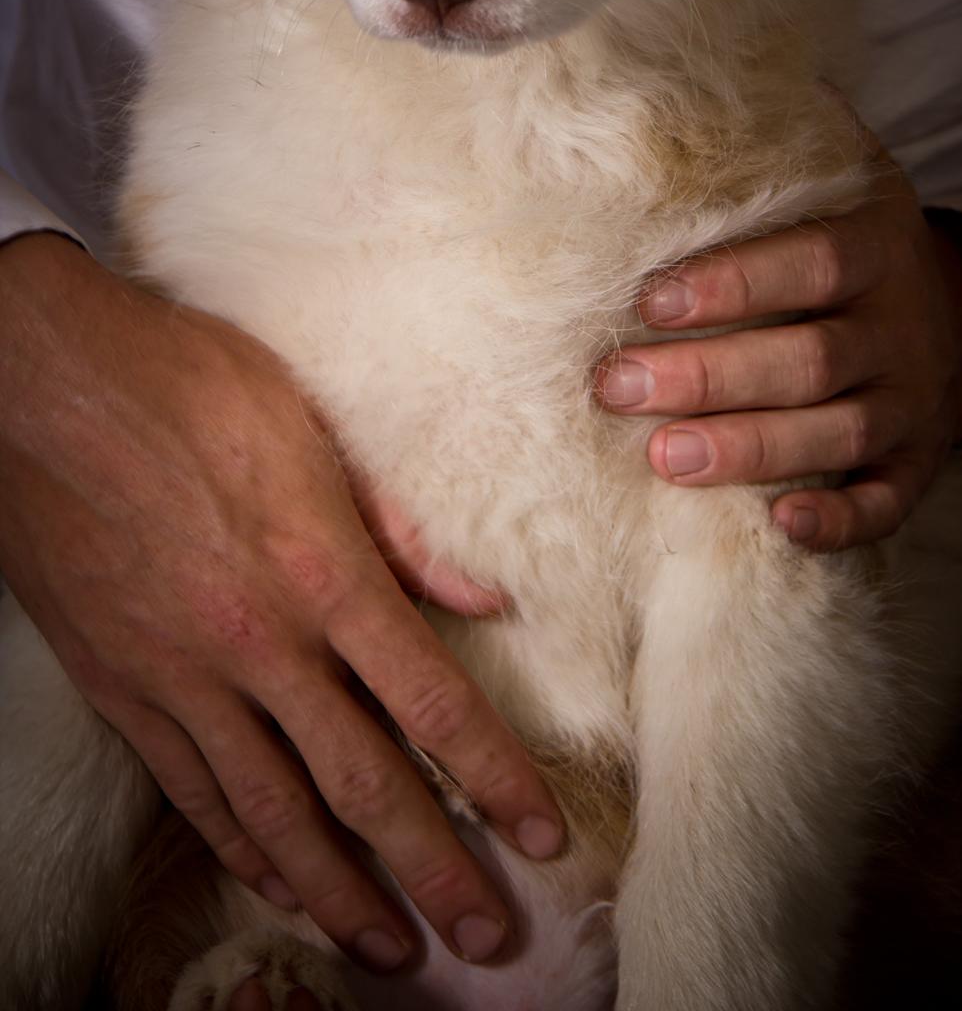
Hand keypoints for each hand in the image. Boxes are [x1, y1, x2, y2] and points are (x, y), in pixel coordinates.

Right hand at [0, 235, 561, 970]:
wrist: (44, 384)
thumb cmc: (187, 383)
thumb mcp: (312, 431)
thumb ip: (399, 528)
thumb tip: (483, 596)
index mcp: (320, 571)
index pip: (431, 702)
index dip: (495, 779)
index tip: (540, 837)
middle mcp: (258, 643)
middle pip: (363, 781)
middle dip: (434, 868)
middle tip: (487, 937)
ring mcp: (181, 675)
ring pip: (274, 812)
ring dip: (340, 891)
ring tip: (391, 948)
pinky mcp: (120, 686)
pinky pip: (191, 789)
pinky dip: (240, 847)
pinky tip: (279, 883)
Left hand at [597, 144, 961, 550]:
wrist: (952, 311)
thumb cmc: (850, 240)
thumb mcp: (836, 174)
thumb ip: (777, 136)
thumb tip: (674, 70)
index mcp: (875, 245)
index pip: (809, 263)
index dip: (734, 284)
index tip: (650, 298)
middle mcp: (900, 325)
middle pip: (808, 359)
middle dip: (710, 376)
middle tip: (616, 386)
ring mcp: (912, 401)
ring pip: (837, 435)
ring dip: (752, 450)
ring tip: (664, 458)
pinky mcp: (916, 462)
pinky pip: (887, 502)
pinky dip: (840, 520)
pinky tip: (782, 526)